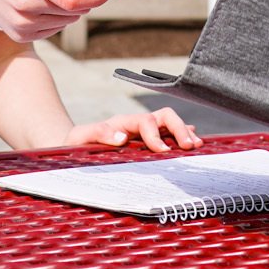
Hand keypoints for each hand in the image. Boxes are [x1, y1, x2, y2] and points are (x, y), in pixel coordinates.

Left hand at [64, 106, 200, 151]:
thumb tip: (122, 138)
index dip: (156, 135)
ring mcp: (143, 132)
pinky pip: (167, 134)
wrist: (71, 146)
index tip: (163, 151)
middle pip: (165, 116)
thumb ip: (98, 133)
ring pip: (170, 124)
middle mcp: (136, 124)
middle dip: (179, 128)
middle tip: (190, 146)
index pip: (146, 121)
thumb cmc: (74, 144)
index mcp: (123, 122)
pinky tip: (191, 142)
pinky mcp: (145, 142)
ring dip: (184, 132)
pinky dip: (181, 136)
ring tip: (197, 145)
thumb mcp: (80, 138)